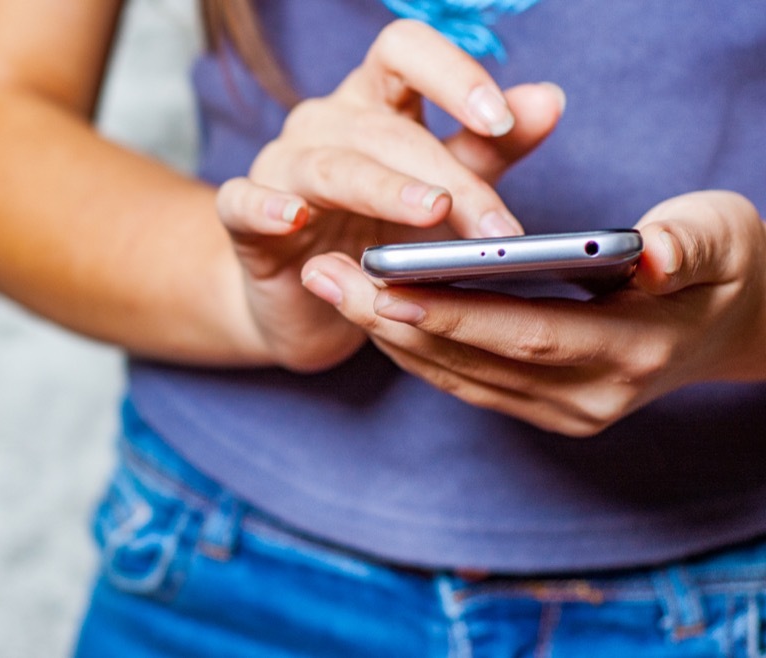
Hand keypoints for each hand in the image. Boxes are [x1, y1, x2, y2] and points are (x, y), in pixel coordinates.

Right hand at [215, 20, 564, 371]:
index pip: (404, 51)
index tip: (499, 118)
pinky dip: (266, 207)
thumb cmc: (374, 234)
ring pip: (328, 164)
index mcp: (375, 103)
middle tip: (497, 227)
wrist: (303, 300)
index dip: (450, 74)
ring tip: (430, 213)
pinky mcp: (241, 219)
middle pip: (384, 128)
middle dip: (447, 175)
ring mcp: (280, 167)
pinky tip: (292, 217)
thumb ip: (489, 149)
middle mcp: (325, 123)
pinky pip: (243, 202)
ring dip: (384, 188)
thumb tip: (548, 99)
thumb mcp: (442, 190)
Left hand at [303, 190, 765, 436]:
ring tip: (330, 286)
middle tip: (326, 276)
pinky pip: (466, 381)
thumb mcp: (721, 235)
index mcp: (634, 350)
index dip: (452, 312)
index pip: (525, 333)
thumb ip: (686, 243)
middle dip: (393, 319)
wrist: (739, 321)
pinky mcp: (546, 408)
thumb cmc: (724, 260)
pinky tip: (371, 312)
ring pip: (459, 376)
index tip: (384, 284)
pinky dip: (416, 349)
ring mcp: (567, 411)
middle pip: (474, 361)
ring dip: (389, 334)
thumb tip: (649, 255)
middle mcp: (593, 397)